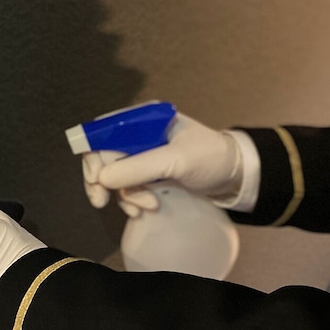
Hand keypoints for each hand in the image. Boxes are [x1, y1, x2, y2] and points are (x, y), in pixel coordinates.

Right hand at [81, 112, 242, 216]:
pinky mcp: (150, 175)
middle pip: (104, 155)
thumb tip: (102, 178)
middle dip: (105, 180)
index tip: (96, 178)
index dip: (93, 153)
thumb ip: (140, 167)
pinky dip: (131, 199)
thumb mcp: (176, 161)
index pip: (104, 131)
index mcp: (144, 119)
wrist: (235, 177)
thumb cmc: (209, 159)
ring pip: (116, 175)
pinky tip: (143, 209)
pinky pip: (129, 187)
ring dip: (125, 194)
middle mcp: (139, 134)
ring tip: (145, 207)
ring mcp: (144, 156)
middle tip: (102, 201)